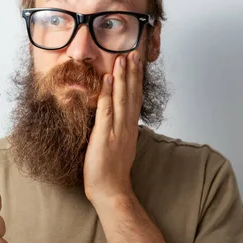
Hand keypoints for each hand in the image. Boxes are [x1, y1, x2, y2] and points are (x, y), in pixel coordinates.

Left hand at [84, 51, 142, 202]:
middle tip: (133, 52)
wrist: (110, 190)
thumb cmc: (110, 171)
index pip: (135, 98)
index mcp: (129, 128)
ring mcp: (118, 129)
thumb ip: (118, 130)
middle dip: (133, 72)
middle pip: (132, 93)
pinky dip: (108, 92)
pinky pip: (107, 109)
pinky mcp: (106, 134)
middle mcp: (127, 126)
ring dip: (123, 76)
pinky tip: (108, 78)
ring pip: (123, 97)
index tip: (136, 63)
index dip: (136, 80)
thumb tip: (116, 119)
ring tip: (123, 57)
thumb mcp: (118, 145)